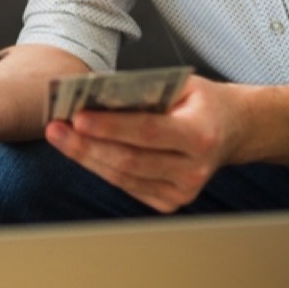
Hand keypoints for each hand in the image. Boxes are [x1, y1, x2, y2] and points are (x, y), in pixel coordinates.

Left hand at [45, 75, 238, 212]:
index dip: (110, 126)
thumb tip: (93, 92)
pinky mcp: (170, 202)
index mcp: (200, 134)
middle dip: (86, 145)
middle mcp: (194, 169)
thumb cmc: (201, 103)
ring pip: (122, 177)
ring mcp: (182, 191)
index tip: (77, 117)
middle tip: (56, 127)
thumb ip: (143, 90)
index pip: (147, 131)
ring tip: (59, 136)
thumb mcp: (180, 85)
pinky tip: (81, 150)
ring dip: (86, 156)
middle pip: (129, 160)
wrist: (233, 131)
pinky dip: (100, 166)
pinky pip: (126, 185)